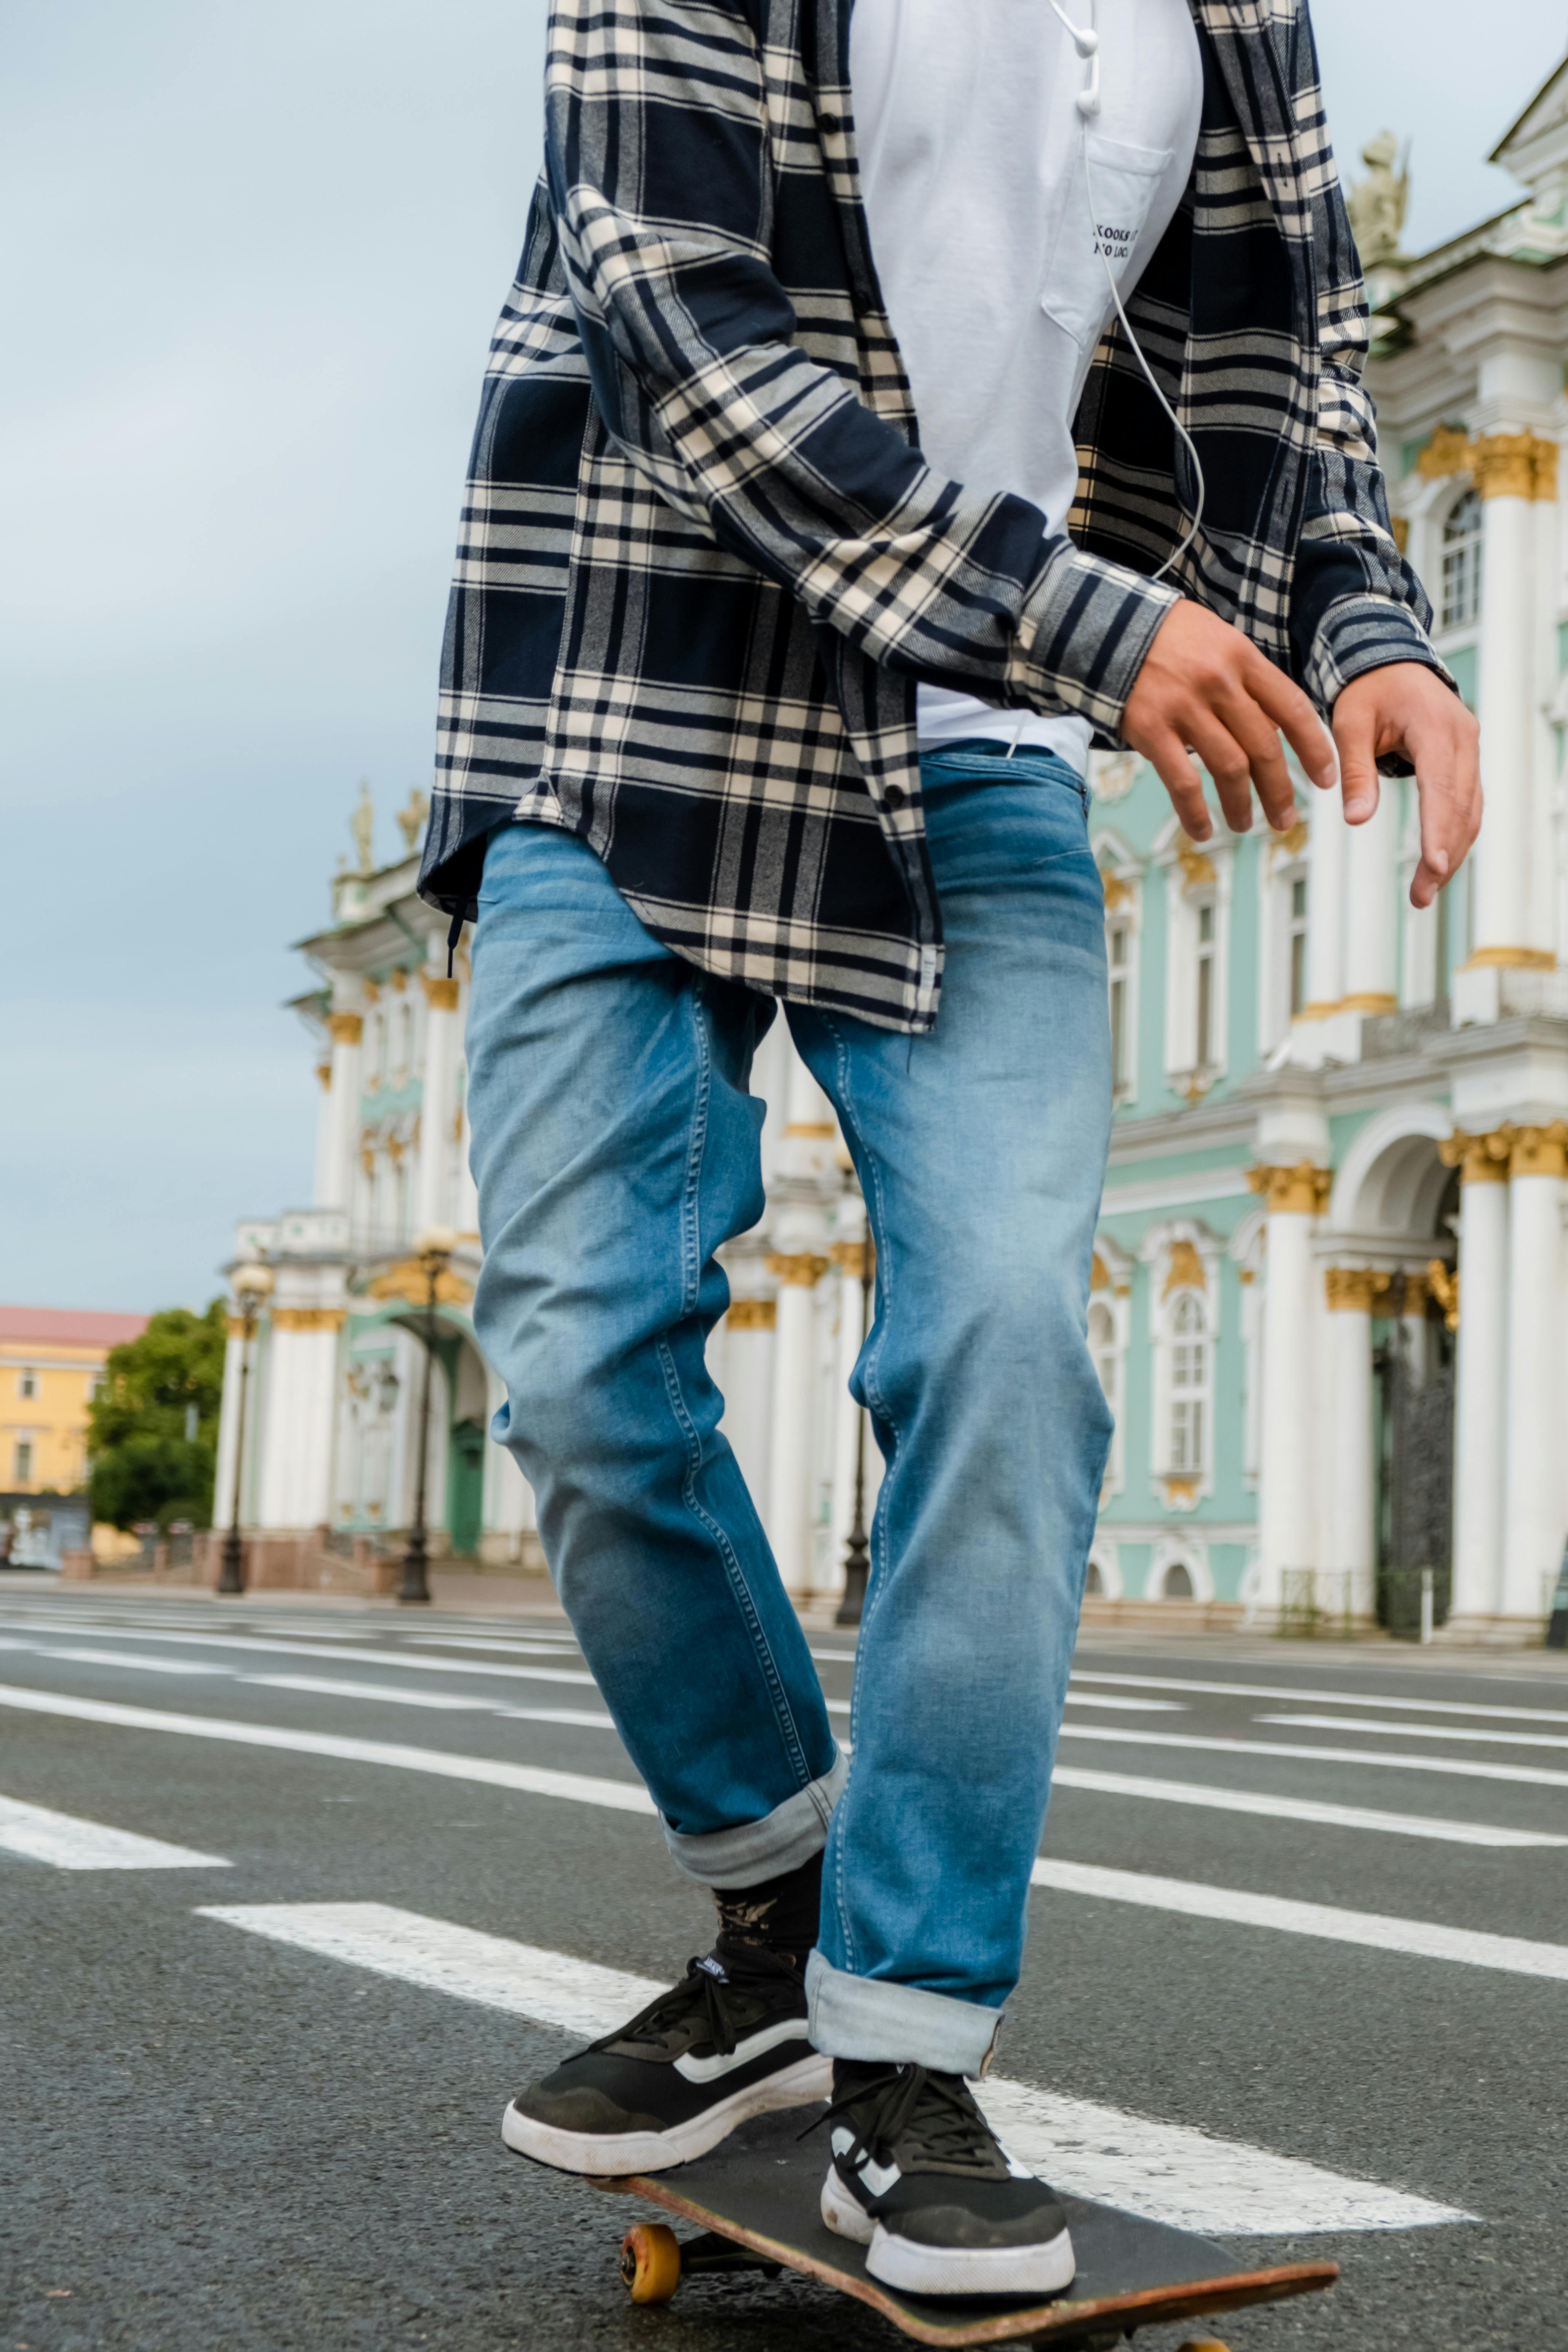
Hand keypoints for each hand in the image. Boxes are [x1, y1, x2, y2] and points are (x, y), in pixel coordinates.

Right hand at [1121, 600, 1337, 841]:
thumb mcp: (1222, 644)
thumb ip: (1249, 683)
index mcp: (1243, 660)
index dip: (1314, 748)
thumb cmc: (1172, 640)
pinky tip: (1203, 831)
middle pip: (1263, 748)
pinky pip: (1181, 782)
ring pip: (1228, 768)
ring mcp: (1184, 707)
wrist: (1112, 628)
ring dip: (1241, 805)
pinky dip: (1195, 812)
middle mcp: (1219, 683)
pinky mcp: (1150, 728)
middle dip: (1280, 791)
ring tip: (1245, 825)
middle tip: (1285, 819)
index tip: (1325, 778)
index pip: (1292, 709)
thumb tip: (1278, 729)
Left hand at [1333, 664, 1481, 908]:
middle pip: (1461, 807)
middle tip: (1421, 896)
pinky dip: (1454, 835)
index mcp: (1436, 727)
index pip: (1442, 786)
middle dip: (1444, 855)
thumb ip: (1356, 771)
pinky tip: (1438, 864)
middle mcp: (1463, 739)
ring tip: (1425, 892)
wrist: (1391, 664)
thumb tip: (1357, 819)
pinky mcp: (1465, 762)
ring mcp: (1470, 751)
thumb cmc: (1368, 691)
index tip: (1435, 866)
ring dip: (1452, 852)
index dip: (1439, 830)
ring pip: (1470, 810)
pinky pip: (1467, 804)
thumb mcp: (1350, 724)